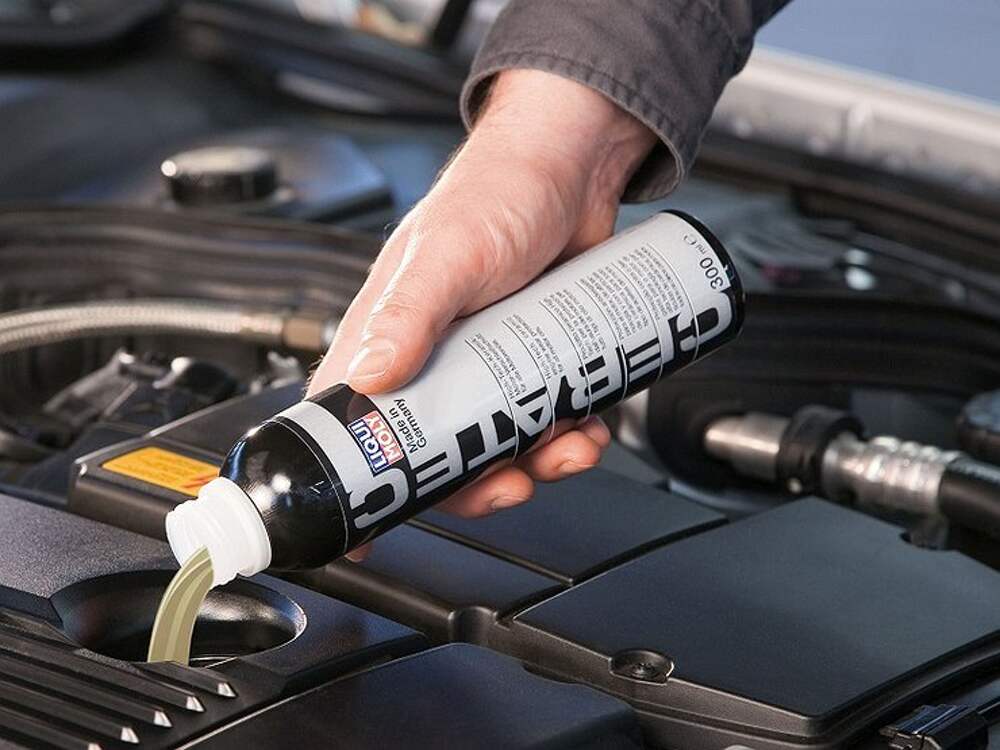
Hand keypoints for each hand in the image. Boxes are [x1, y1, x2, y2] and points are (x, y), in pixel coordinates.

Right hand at [308, 69, 655, 559]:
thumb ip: (407, 314)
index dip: (361, 480)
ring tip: (566, 447)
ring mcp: (486, 364)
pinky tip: (585, 425)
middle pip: (434, 453)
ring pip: (495, 444)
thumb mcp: (448, 253)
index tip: (376, 526)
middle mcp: (431, 358)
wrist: (577, 166)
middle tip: (509, 484)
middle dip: (474, 482)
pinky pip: (542, 419)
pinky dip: (565, 436)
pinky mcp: (532, 360)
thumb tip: (367, 381)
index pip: (351, 423)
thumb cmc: (498, 191)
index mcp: (386, 338)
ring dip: (533, 462)